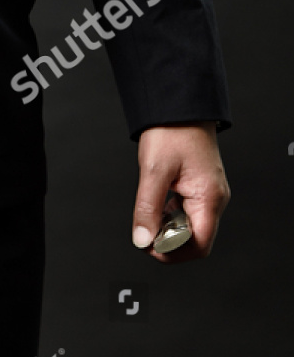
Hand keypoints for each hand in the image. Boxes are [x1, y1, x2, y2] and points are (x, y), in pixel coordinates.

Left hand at [132, 121, 229, 263]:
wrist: (179, 104)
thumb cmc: (172, 131)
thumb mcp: (153, 171)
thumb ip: (147, 208)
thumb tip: (142, 239)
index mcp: (209, 198)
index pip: (199, 244)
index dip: (174, 252)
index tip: (151, 247)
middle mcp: (214, 198)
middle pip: (196, 238)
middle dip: (170, 241)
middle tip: (146, 235)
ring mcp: (208, 192)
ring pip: (190, 225)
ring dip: (169, 228)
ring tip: (149, 219)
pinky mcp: (199, 186)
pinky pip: (187, 210)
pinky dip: (171, 214)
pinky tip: (156, 207)